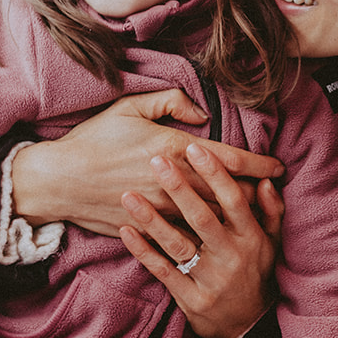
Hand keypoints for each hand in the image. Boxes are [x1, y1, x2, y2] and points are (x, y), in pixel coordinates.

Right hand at [11, 89, 282, 234]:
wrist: (58, 180)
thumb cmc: (94, 139)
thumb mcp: (130, 107)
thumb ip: (171, 102)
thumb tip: (201, 111)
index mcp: (174, 149)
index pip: (228, 159)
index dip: (258, 164)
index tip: (279, 167)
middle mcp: (174, 183)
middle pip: (229, 193)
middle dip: (257, 194)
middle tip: (277, 193)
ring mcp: (163, 210)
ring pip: (213, 217)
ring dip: (238, 217)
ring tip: (259, 216)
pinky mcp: (150, 229)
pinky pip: (189, 235)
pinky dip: (210, 234)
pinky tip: (224, 235)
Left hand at [119, 143, 285, 337]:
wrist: (246, 328)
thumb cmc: (256, 275)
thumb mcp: (272, 243)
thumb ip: (272, 210)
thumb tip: (266, 181)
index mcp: (252, 238)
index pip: (234, 199)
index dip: (215, 173)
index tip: (196, 148)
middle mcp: (231, 257)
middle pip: (202, 217)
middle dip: (179, 187)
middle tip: (158, 160)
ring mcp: (210, 279)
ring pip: (178, 243)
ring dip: (152, 218)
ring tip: (129, 194)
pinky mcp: (190, 298)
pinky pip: (162, 270)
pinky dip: (143, 250)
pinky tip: (126, 230)